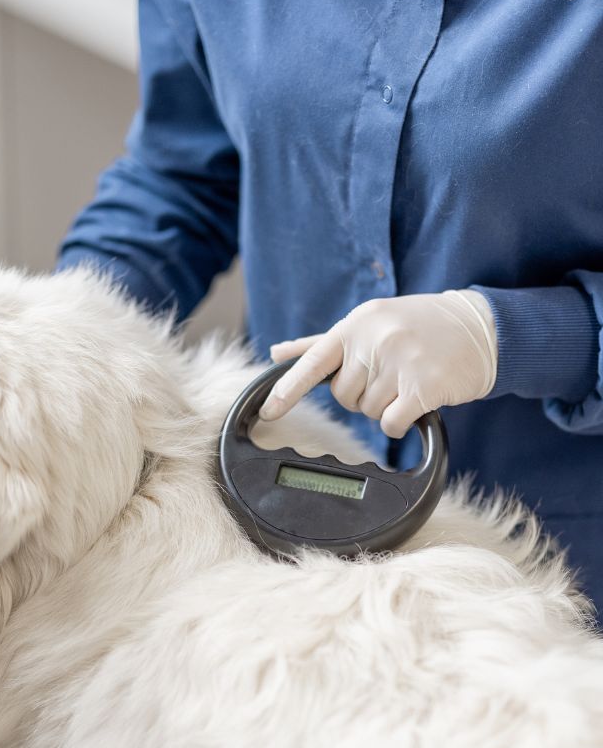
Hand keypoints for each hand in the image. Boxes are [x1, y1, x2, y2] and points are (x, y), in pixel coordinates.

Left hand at [259, 290, 497, 438]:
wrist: (480, 328)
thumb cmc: (417, 326)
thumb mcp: (367, 323)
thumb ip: (321, 344)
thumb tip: (277, 352)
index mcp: (356, 325)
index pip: (312, 362)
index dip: (287, 390)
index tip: (268, 411)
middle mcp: (375, 340)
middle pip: (344, 396)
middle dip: (363, 394)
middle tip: (391, 373)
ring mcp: (400, 362)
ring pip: (368, 412)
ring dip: (386, 406)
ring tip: (408, 380)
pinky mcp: (424, 386)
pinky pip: (391, 424)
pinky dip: (401, 422)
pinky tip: (417, 401)